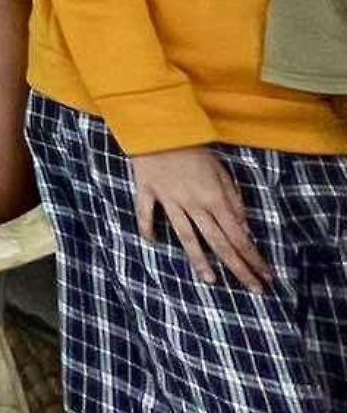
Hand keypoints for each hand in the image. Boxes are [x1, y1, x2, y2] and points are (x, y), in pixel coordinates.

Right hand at [131, 147, 269, 288]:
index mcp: (214, 198)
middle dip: (238, 268)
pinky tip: (152, 242)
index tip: (265, 277)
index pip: (238, 236)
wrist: (159, 123)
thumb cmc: (194, 145)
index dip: (253, 258)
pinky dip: (147, 228)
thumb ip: (233, 199)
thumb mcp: (221, 169)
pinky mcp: (148, 191)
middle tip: (253, 289)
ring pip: (186, 237)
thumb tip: (244, 228)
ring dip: (199, 261)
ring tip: (210, 281)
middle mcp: (194, 204)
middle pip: (218, 243)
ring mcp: (169, 200)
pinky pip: (146, 213)